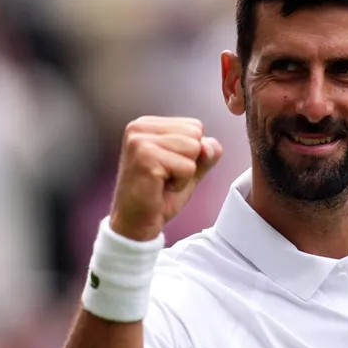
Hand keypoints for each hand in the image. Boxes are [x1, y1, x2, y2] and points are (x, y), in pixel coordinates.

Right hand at [109, 116, 221, 240]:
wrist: (136, 223)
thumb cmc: (158, 195)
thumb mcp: (189, 168)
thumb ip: (205, 152)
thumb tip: (211, 145)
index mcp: (147, 124)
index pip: (195, 126)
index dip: (191, 153)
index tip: (168, 167)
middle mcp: (140, 127)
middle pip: (195, 135)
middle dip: (188, 161)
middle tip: (165, 176)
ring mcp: (140, 141)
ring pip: (193, 149)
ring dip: (184, 173)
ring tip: (162, 181)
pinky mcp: (146, 158)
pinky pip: (188, 167)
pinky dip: (180, 183)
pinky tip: (160, 188)